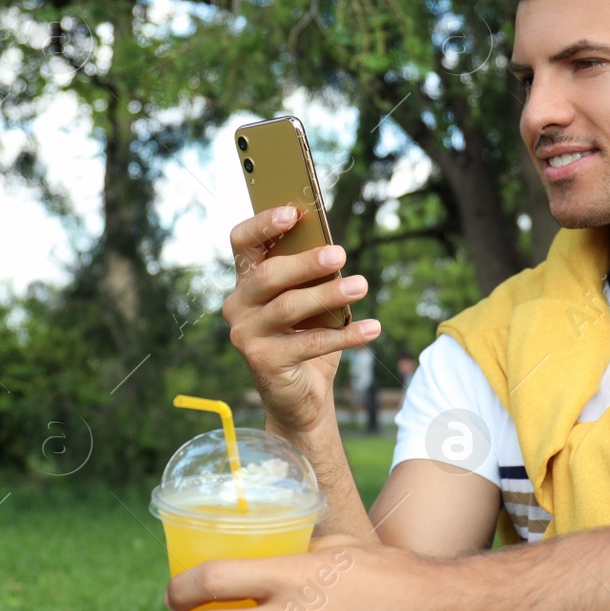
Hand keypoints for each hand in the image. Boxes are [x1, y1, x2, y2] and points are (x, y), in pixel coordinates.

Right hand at [222, 206, 380, 437]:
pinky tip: (372, 328)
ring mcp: (245, 335)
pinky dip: (345, 335)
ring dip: (329, 294)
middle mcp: (237, 305)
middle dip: (306, 262)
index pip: (242, 242)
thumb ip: (311, 276)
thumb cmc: (306, 338)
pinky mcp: (262, 362)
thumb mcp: (309, 302)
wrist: (301, 397)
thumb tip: (333, 250)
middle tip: (340, 254)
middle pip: (267, 275)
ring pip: (288, 307)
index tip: (295, 213)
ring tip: (362, 285)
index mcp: (246, 281)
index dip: (264, 224)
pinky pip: (309, 343)